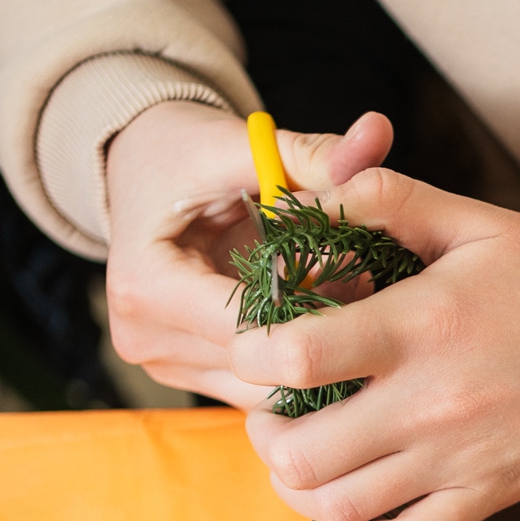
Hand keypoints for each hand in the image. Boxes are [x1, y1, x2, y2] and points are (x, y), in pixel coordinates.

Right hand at [101, 101, 392, 405]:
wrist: (140, 174)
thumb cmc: (185, 154)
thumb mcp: (240, 144)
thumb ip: (310, 151)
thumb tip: (379, 131)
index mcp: (145, 285)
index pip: (247, 323)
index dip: (312, 298)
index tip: (355, 261)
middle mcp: (144, 338)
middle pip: (259, 364)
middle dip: (319, 327)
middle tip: (366, 280)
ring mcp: (163, 365)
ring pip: (264, 389)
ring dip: (313, 350)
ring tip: (347, 293)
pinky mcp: (187, 375)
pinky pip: (258, 388)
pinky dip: (296, 358)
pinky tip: (321, 316)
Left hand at [229, 168, 519, 520]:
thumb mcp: (477, 220)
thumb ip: (389, 199)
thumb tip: (313, 192)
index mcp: (422, 325)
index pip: (295, 356)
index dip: (250, 353)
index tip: (255, 343)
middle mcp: (432, 404)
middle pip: (299, 454)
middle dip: (265, 432)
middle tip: (276, 406)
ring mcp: (460, 461)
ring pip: (337, 508)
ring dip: (300, 485)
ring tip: (306, 450)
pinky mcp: (489, 497)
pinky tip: (350, 504)